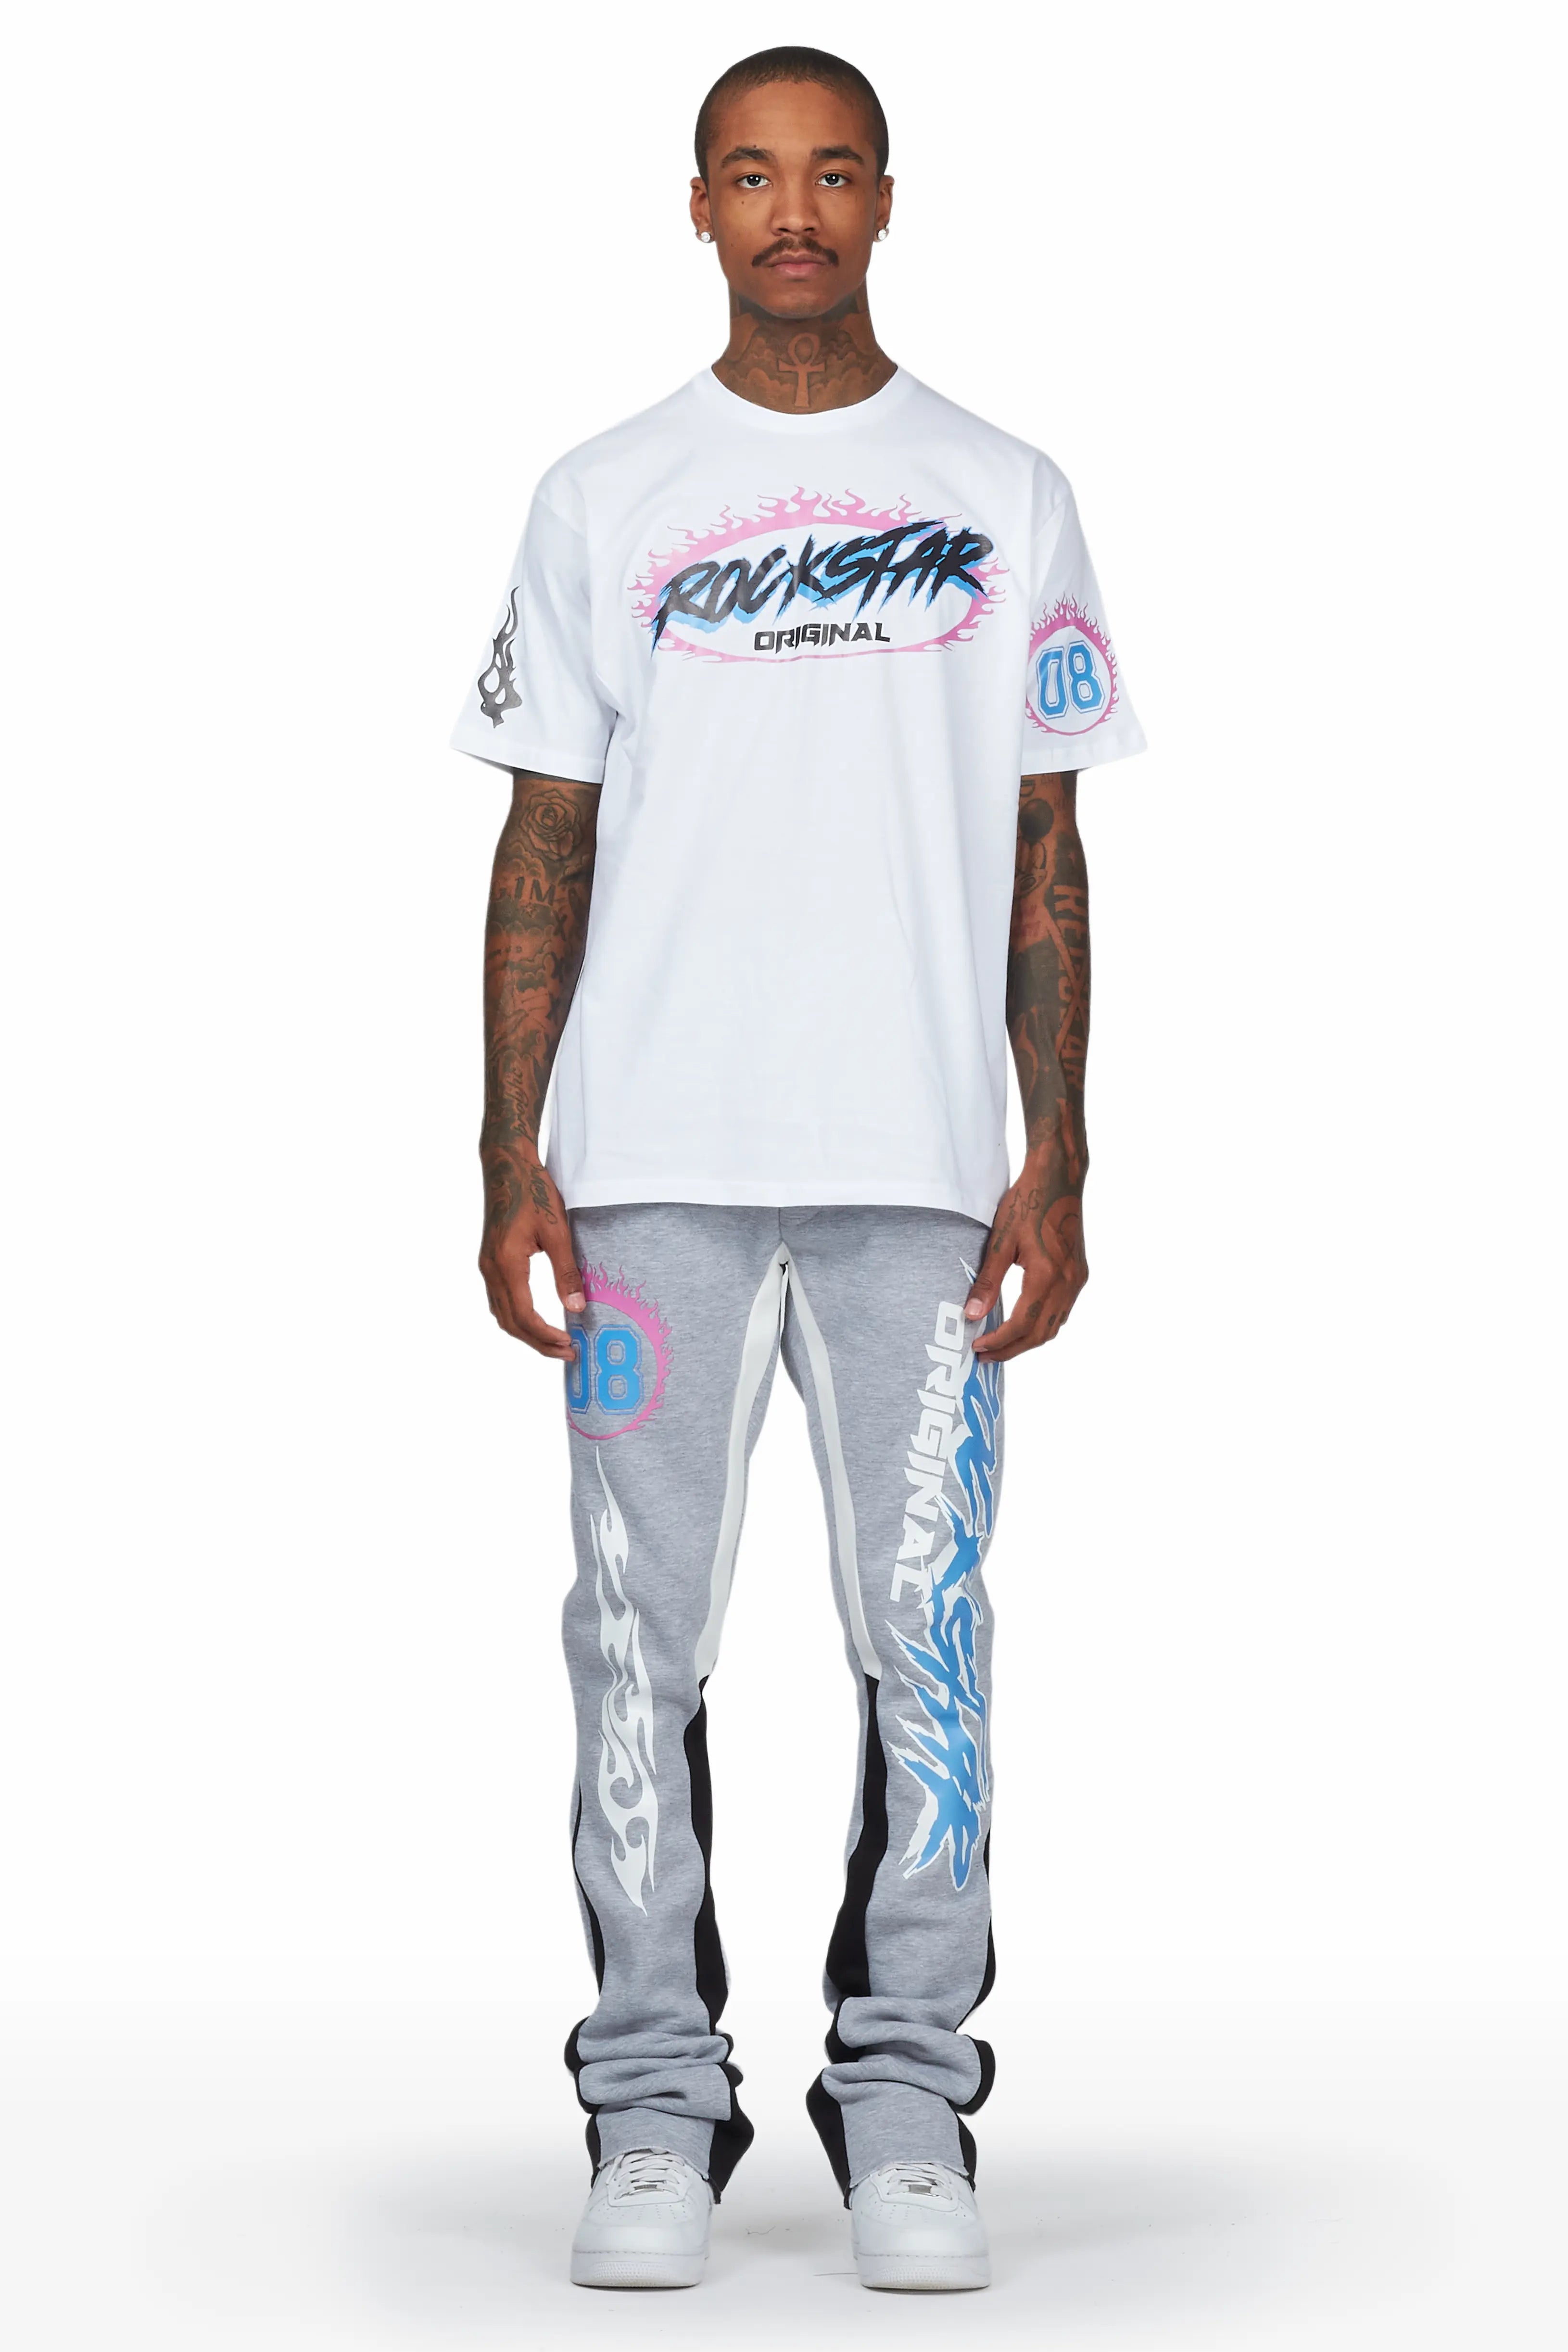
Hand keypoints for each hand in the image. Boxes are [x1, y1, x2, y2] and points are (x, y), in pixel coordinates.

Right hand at [478, 1146, 583, 1358]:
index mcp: (506, 1264)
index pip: (523, 1316)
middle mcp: (490, 1269)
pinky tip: (535, 1318)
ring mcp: (486, 1265)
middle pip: (510, 1322)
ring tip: (552, 1341)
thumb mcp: (557, 1230)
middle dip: (537, 1342)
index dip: (545, 1337)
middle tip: (565, 1352)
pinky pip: (498, 1299)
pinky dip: (516, 1316)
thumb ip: (566, 1271)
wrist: (506, 1165)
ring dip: (525, 1332)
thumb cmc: (532, 1191)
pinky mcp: (489, 1260)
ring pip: (501, 1314)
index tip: (568, 1346)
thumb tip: (576, 1308)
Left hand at [965, 1169, 1087, 1360]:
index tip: (978, 1348)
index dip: (999, 1342)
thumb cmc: (1027, 1203)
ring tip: (1001, 1344)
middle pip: (1040, 1334)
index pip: (1022, 1325)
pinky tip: (1024, 1322)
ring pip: (1054, 1326)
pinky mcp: (1080, 1273)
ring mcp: (1077, 1280)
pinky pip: (1063, 1311)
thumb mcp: (1000, 1241)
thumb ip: (987, 1281)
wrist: (1058, 1178)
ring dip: (1028, 1340)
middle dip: (1012, 1349)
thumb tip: (972, 1315)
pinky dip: (1043, 1324)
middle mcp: (1067, 1283)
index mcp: (1047, 1276)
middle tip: (985, 1356)